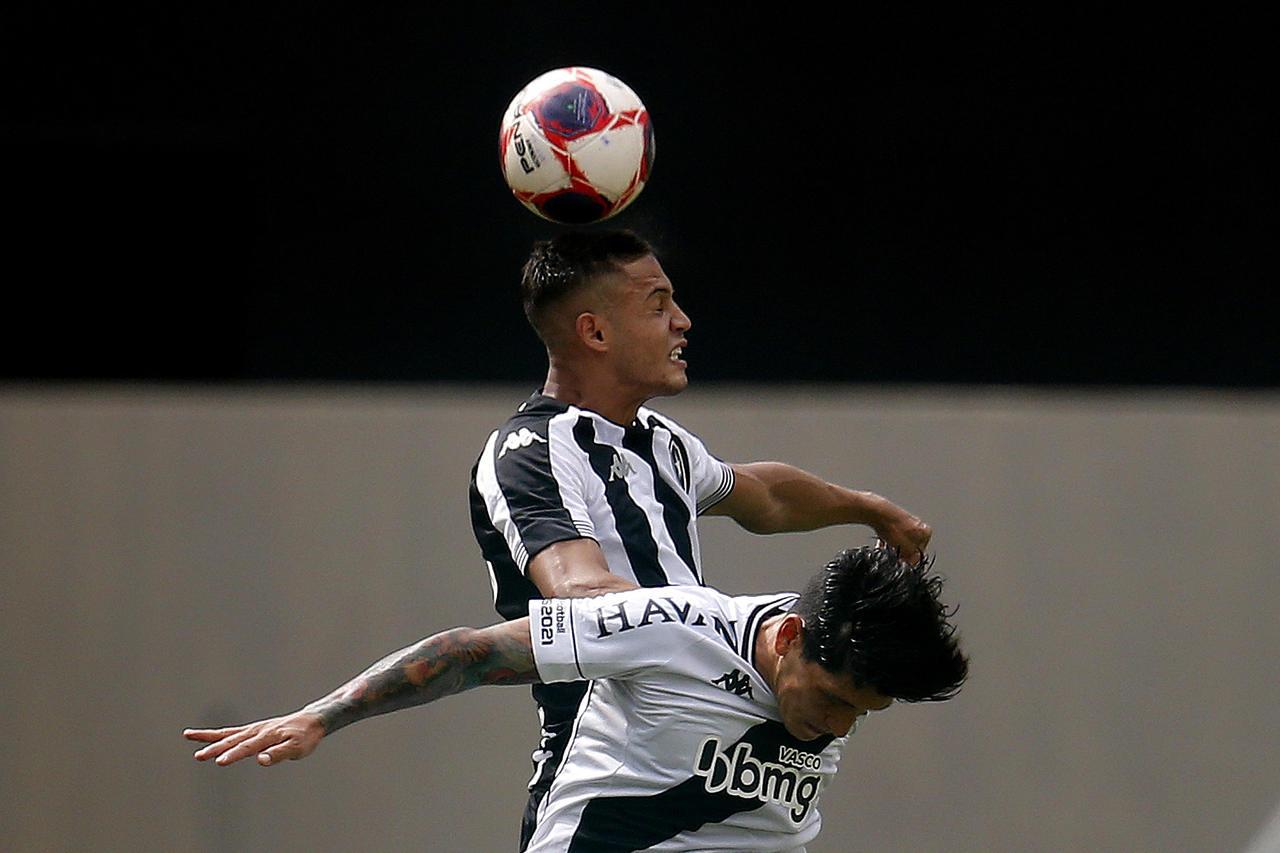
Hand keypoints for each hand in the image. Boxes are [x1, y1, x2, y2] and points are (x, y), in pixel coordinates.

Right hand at [184, 711, 324, 766]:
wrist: (311, 721)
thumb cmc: (305, 737)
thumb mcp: (297, 748)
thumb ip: (279, 754)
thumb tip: (260, 760)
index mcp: (266, 736)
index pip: (246, 748)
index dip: (233, 755)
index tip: (219, 761)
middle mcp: (256, 731)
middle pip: (232, 740)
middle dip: (215, 749)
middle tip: (199, 756)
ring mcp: (253, 730)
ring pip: (227, 733)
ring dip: (209, 737)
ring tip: (188, 736)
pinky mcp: (252, 731)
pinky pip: (230, 732)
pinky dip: (216, 734)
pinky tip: (201, 736)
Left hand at [873, 511, 931, 562]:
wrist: (879, 514)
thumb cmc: (895, 529)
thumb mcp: (907, 550)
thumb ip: (912, 559)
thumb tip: (912, 563)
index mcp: (926, 532)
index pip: (920, 552)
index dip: (910, 560)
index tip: (903, 563)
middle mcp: (918, 525)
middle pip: (909, 546)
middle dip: (901, 553)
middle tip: (894, 557)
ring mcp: (905, 521)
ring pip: (899, 541)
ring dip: (893, 548)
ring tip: (886, 550)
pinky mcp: (893, 520)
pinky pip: (891, 535)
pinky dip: (887, 541)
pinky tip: (881, 544)